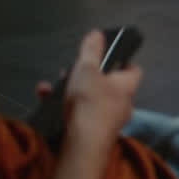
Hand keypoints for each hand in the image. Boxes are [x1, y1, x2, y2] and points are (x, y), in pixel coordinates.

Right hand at [61, 31, 142, 151]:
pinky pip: (80, 115)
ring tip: (53, 85)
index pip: (133, 69)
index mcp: (128, 86)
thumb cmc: (90, 102)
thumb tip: (97, 33)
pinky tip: (46, 100)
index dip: (122, 60)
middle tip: (72, 70)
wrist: (82, 145)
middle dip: (88, 76)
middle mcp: (123, 104)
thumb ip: (91, 50)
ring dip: (71, 90)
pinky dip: (64, 106)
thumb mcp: (87, 69)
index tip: (108, 55)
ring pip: (90, 100)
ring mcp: (109, 121)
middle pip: (108, 84)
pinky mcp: (94, 134)